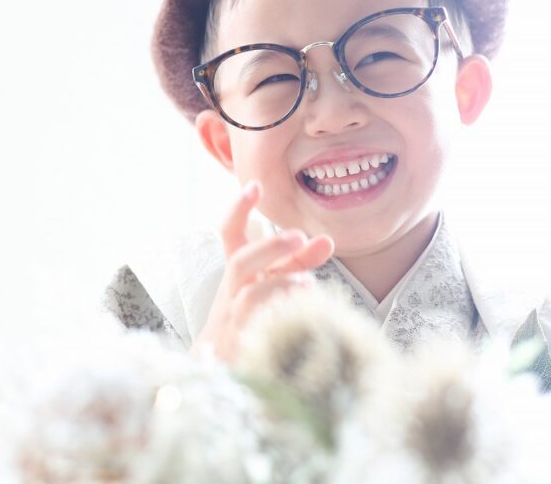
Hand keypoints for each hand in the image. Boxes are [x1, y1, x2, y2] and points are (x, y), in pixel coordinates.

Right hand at [191, 181, 334, 362]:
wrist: (222, 364)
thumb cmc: (253, 315)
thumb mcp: (276, 282)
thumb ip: (299, 262)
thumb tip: (327, 240)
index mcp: (239, 271)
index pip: (230, 233)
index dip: (239, 209)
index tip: (255, 185)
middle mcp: (233, 290)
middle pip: (241, 260)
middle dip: (270, 247)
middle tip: (299, 236)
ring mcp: (233, 318)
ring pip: (249, 293)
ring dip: (279, 282)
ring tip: (307, 282)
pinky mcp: (241, 343)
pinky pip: (257, 326)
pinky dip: (279, 314)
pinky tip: (300, 311)